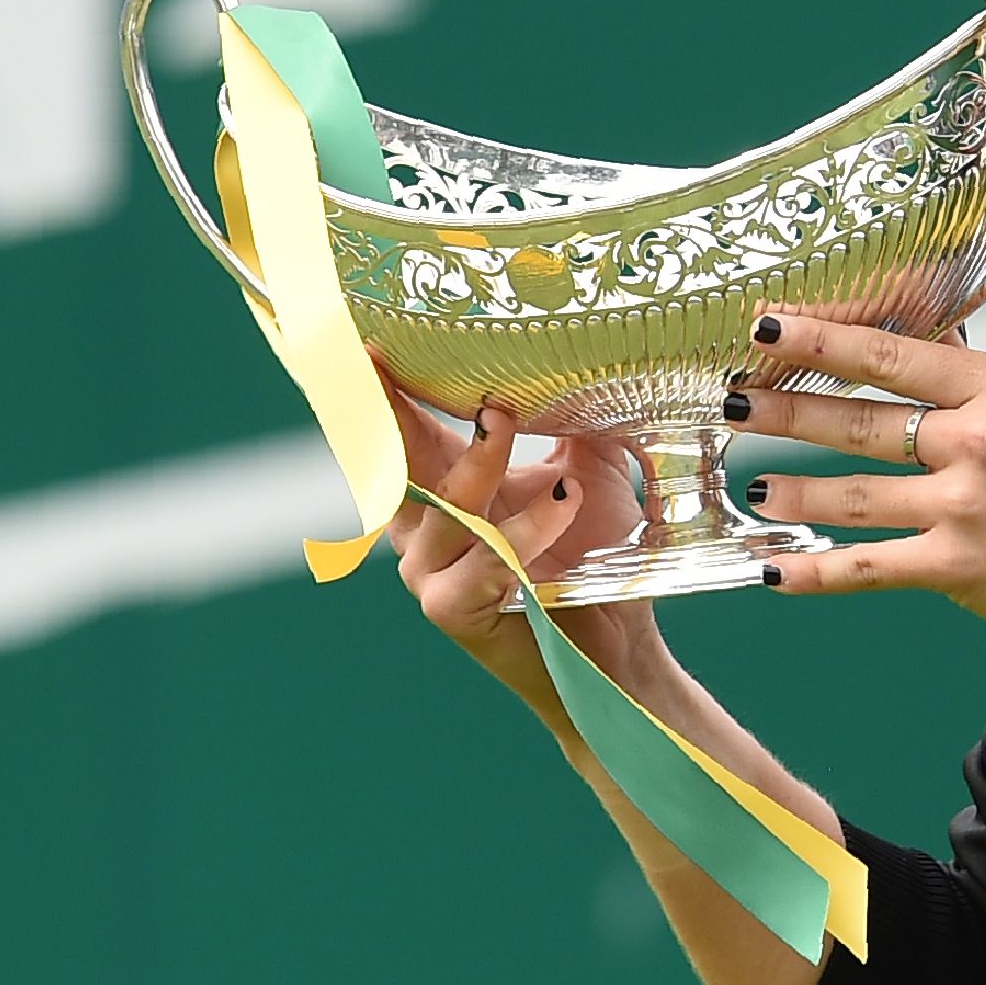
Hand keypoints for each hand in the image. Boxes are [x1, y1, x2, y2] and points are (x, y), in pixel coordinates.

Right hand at [382, 389, 658, 712]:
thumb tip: (578, 359)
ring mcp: (430, 571)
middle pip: (393, 460)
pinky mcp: (450, 609)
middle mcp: (423, 529)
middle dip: (390, 407)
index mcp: (444, 491)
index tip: (369, 340)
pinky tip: (562, 505)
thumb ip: (570, 422)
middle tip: (383, 358)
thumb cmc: (593, 559)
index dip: (382, 389)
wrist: (616, 643)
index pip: (402, 431)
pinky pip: (480, 561)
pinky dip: (522, 530)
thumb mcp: (584, 474)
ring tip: (504, 417)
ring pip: (441, 504)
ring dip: (478, 461)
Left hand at [726, 316, 985, 632]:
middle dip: (785, 412)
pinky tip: (774, 571)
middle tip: (732, 402)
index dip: (820, 340)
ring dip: (792, 493)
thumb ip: (961, 368)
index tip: (765, 325)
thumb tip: (896, 319)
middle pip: (859, 422)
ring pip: (853, 496)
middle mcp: (977, 441)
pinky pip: (869, 567)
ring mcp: (965, 506)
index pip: (888, 356)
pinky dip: (815, 572)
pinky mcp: (957, 564)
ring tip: (753, 488)